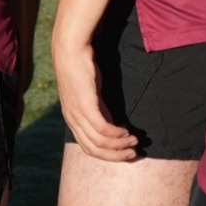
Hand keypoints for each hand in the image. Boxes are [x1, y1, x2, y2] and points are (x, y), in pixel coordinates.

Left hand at [50, 35, 137, 161]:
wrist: (71, 50)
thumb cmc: (82, 68)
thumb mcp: (91, 94)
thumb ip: (100, 110)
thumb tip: (114, 124)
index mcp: (72, 120)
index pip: (89, 148)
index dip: (108, 154)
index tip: (124, 153)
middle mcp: (73, 120)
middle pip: (94, 150)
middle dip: (115, 156)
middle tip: (133, 154)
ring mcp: (78, 114)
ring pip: (99, 142)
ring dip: (119, 146)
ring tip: (134, 142)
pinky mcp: (85, 105)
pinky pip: (102, 128)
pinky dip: (116, 134)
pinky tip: (126, 132)